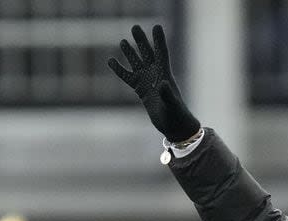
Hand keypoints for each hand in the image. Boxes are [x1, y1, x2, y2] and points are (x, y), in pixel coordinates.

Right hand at [108, 25, 200, 141]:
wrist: (174, 126)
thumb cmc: (176, 115)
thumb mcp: (172, 105)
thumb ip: (167, 94)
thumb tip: (162, 84)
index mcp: (165, 75)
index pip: (161, 53)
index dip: (159, 40)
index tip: (156, 26)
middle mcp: (156, 75)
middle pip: (147, 54)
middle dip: (141, 41)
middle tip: (134, 27)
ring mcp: (147, 82)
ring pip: (137, 63)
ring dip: (130, 53)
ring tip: (122, 41)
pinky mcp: (140, 90)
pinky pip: (127, 77)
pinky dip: (119, 70)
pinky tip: (111, 61)